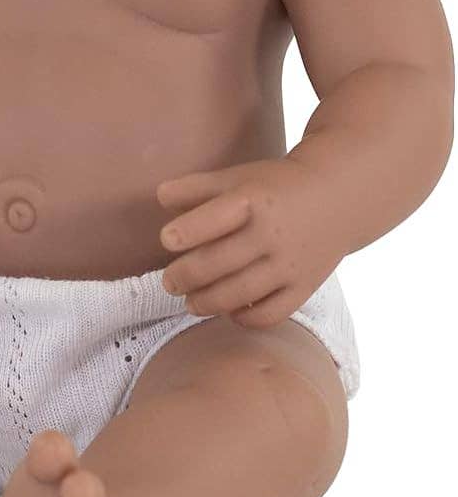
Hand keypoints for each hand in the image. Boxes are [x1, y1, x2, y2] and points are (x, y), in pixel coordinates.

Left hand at [156, 156, 343, 328]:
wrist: (337, 198)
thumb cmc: (273, 188)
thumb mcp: (237, 177)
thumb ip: (196, 187)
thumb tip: (159, 197)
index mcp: (253, 200)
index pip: (214, 218)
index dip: (186, 231)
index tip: (167, 240)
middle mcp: (272, 233)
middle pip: (219, 263)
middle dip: (185, 277)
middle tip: (169, 282)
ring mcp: (290, 264)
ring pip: (240, 294)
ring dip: (207, 303)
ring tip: (190, 302)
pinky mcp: (304, 287)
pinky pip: (270, 314)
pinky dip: (245, 319)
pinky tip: (229, 311)